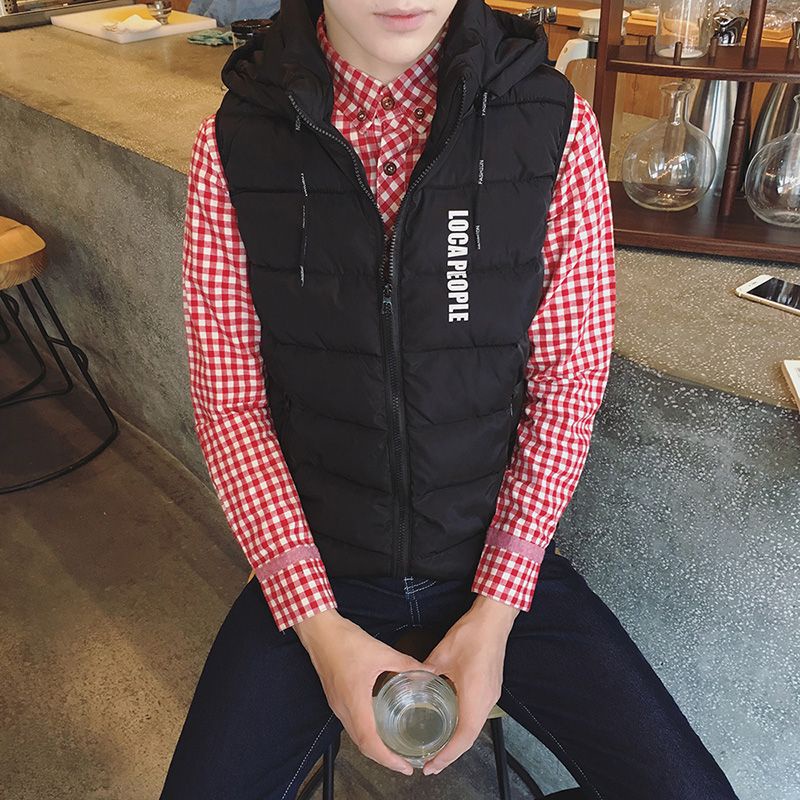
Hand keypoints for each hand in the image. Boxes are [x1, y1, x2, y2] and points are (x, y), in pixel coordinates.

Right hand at [293, 610, 426, 775]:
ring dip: (374, 747)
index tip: (405, 767)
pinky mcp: (335, 697)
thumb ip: (406, 664)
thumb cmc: (345, 642)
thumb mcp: (381, 652)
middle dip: (384, 759)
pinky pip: (351, 723)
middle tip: (403, 763)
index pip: (370, 743)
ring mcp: (337, 704)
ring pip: (356, 736)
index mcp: (355, 702)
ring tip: (393, 749)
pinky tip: (377, 725)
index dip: (388, 760)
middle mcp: (344, 709)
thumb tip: (427, 672)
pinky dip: (366, 732)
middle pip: (363, 746)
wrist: (320, 631)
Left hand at [418, 596, 518, 775]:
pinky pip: (478, 714)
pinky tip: (453, 723)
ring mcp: (492, 695)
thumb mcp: (441, 655)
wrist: (493, 620)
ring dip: (459, 740)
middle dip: (451, 754)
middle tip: (432, 763)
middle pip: (470, 737)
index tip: (431, 766)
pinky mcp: (492, 687)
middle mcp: (486, 701)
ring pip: (475, 726)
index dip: (447, 756)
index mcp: (474, 697)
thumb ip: (425, 673)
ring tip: (440, 748)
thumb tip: (412, 682)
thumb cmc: (471, 635)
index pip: (462, 738)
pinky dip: (465, 725)